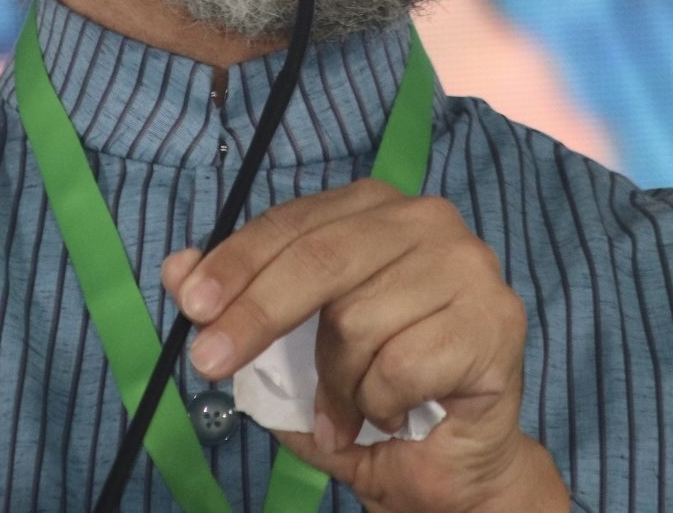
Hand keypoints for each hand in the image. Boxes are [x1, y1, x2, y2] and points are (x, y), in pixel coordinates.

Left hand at [162, 180, 568, 512]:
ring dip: (338, 385)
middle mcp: (427, 220)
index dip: (236, 262)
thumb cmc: (375, 393)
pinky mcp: (495, 320)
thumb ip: (242, 302)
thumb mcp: (292, 351)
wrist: (454, 462)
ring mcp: (468, 266)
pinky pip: (400, 365)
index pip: (295, 223)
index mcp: (376, 209)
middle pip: (321, 259)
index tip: (193, 306)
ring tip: (353, 408)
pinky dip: (380, 405)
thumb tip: (177, 269)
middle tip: (212, 362)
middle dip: (258, 313)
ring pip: (358, 320)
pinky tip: (395, 413)